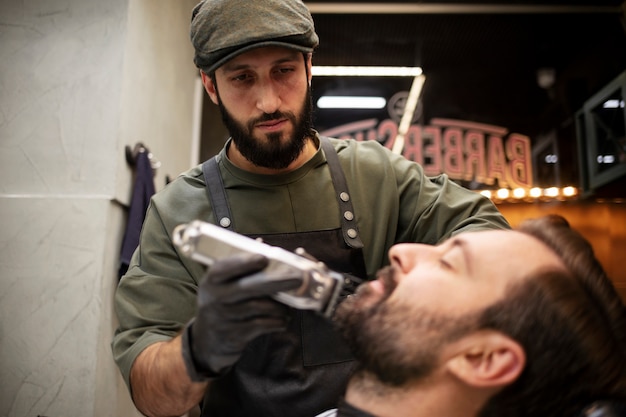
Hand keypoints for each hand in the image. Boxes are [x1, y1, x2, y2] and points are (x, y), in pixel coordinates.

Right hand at [181, 252, 302, 379]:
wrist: (209, 341)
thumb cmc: (222, 303)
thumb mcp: (221, 285)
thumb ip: (239, 267)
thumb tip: (261, 244)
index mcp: (211, 281)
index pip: (224, 268)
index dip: (244, 262)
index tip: (264, 258)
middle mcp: (214, 298)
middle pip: (248, 287)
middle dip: (276, 281)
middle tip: (297, 278)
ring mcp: (223, 318)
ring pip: (259, 307)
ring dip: (279, 306)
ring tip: (288, 305)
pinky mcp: (234, 335)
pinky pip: (262, 325)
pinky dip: (276, 321)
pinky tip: (283, 320)